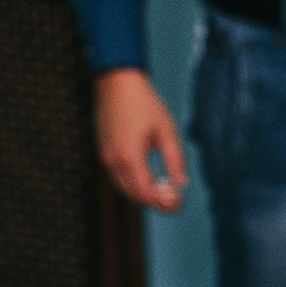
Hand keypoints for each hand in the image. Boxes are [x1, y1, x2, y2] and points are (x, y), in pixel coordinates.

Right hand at [94, 68, 187, 211]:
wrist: (117, 82)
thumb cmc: (144, 103)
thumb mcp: (166, 131)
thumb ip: (175, 160)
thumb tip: (182, 184)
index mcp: (130, 157)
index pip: (146, 193)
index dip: (163, 203)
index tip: (178, 204)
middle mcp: (114, 161)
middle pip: (134, 195)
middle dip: (155, 201)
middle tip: (174, 199)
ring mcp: (105, 157)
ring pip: (124, 188)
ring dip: (144, 193)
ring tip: (164, 189)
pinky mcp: (103, 152)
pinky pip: (118, 177)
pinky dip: (133, 184)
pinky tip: (149, 178)